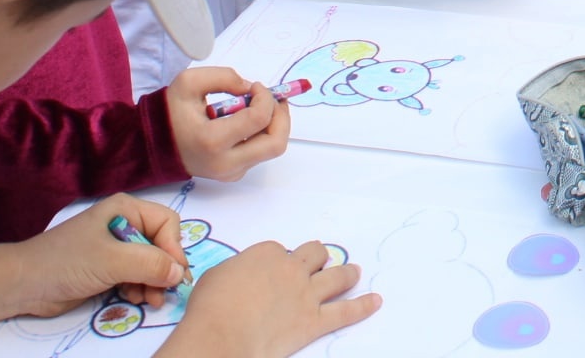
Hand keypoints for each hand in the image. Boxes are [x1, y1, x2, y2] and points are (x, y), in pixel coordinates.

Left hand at [9, 194, 192, 318]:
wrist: (23, 284)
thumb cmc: (66, 262)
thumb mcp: (111, 260)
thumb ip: (149, 264)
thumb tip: (180, 273)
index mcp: (126, 209)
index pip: (167, 224)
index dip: (173, 248)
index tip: (174, 275)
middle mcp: (124, 225)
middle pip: (160, 245)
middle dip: (163, 270)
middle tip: (164, 294)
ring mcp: (115, 248)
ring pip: (150, 264)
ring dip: (153, 283)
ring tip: (149, 301)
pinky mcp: (106, 269)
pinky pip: (135, 276)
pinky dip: (139, 288)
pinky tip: (135, 299)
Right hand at [166, 241, 379, 357]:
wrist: (221, 334)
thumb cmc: (210, 307)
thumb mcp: (216, 276)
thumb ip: (237, 272)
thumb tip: (241, 277)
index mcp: (266, 253)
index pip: (278, 250)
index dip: (277, 261)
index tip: (274, 270)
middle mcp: (291, 268)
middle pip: (314, 255)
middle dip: (318, 257)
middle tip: (321, 260)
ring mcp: (306, 293)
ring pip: (336, 277)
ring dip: (347, 273)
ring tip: (355, 271)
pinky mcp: (314, 320)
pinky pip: (345, 311)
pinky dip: (363, 306)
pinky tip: (375, 301)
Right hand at [168, 67, 291, 182]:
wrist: (152, 145)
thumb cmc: (170, 113)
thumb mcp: (189, 82)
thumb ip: (224, 77)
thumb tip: (251, 89)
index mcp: (212, 141)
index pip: (259, 118)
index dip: (266, 97)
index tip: (256, 86)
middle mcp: (225, 163)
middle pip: (276, 143)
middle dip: (281, 116)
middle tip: (274, 99)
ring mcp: (230, 173)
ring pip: (271, 149)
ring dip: (274, 125)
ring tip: (262, 107)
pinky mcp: (232, 175)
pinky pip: (259, 154)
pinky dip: (262, 135)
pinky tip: (249, 122)